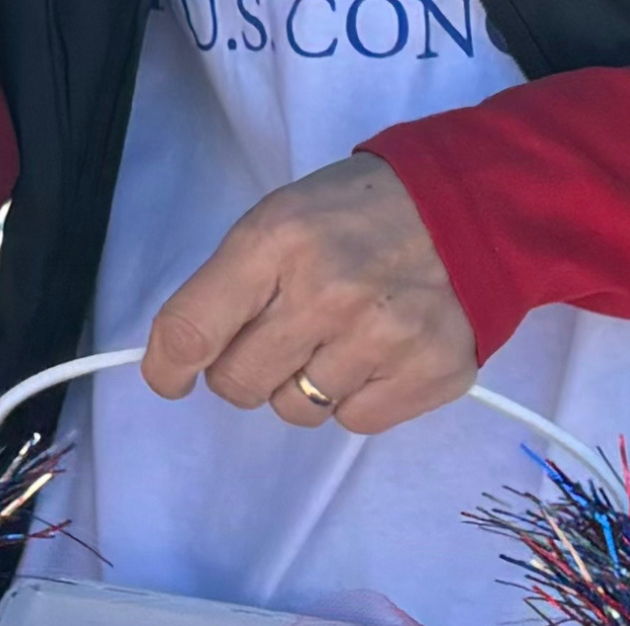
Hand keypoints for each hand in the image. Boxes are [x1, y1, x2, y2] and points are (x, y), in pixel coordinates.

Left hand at [140, 153, 472, 432]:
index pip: (195, 328)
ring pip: (296, 409)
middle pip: (239, 382)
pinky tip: (373, 352)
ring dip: (299, 384)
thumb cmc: (354, 211)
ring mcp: (381, 339)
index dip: (166, 365)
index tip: (166, 377)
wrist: (462, 208)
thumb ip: (233, 281)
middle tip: (269, 341)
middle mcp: (325, 293)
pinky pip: (354, 421)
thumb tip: (184, 354)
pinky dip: (353, 396)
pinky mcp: (428, 374)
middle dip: (240, 370)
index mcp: (276, 242)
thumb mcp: (279, 218)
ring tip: (331, 338)